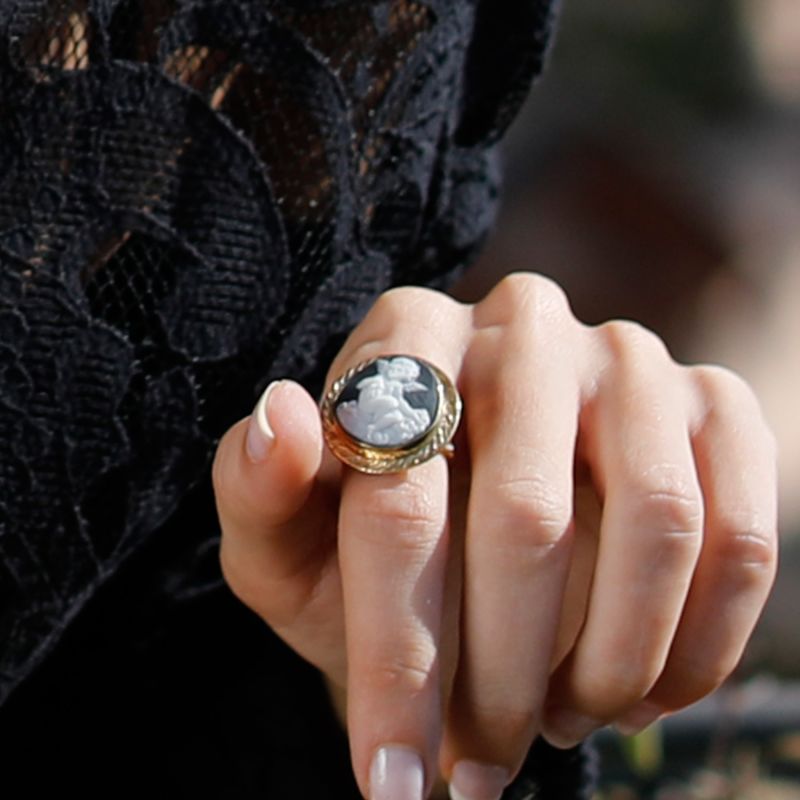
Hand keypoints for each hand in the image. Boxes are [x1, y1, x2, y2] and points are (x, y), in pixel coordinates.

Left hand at [211, 272, 777, 799]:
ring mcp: (628, 354)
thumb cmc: (368, 536)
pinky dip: (699, 641)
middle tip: (483, 763)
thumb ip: (258, 484)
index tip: (392, 776)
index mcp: (407, 334)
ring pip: (655, 523)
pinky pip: (738, 532)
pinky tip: (644, 688)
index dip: (398, 656)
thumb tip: (284, 416)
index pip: (401, 500)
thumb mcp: (289, 532)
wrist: (480, 517)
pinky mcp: (711, 400)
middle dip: (504, 678)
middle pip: (528, 517)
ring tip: (562, 720)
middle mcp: (523, 321)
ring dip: (610, 663)